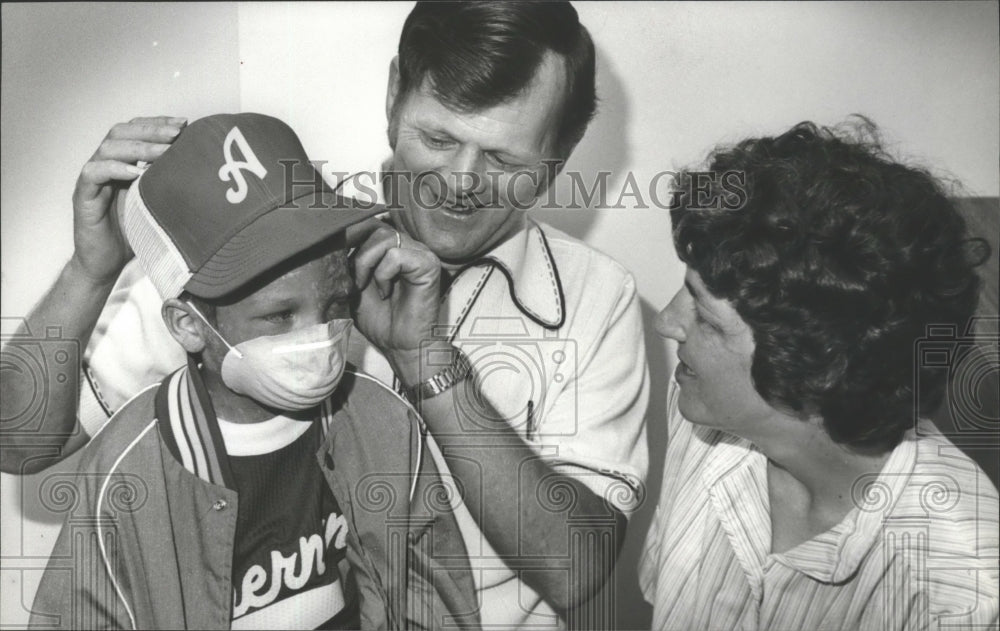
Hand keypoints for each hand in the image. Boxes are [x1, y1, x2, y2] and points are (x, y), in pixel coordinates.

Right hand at [70, 116, 186, 284]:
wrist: (106, 264)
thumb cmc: (135, 233)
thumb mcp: (161, 204)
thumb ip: (173, 185)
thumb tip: (207, 174)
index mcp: (124, 162)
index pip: (136, 130)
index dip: (158, 123)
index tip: (184, 123)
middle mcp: (106, 164)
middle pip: (123, 132)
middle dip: (152, 129)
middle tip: (177, 131)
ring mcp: (93, 179)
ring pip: (108, 148)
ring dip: (139, 146)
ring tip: (163, 150)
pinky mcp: (83, 196)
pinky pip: (93, 173)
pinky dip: (114, 168)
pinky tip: (136, 172)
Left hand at [351, 225, 442, 382]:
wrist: (400, 346)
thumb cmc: (380, 320)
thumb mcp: (354, 284)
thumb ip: (349, 261)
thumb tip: (332, 239)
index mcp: (395, 249)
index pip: (371, 225)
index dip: (351, 236)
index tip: (336, 256)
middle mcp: (411, 247)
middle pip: (375, 229)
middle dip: (357, 255)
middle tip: (356, 283)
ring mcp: (421, 254)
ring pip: (385, 237)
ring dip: (367, 264)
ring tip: (368, 287)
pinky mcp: (428, 265)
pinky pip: (396, 255)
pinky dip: (383, 274)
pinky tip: (385, 292)